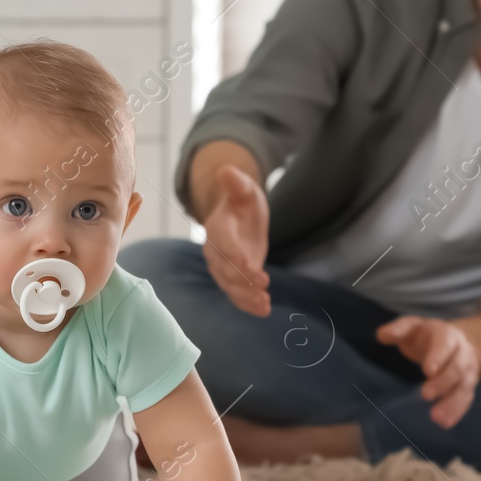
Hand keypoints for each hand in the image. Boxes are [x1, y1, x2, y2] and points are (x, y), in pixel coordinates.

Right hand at [201, 164, 271, 315]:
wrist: (238, 218)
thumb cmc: (242, 202)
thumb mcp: (244, 190)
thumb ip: (236, 183)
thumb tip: (226, 170)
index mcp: (218, 228)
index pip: (223, 243)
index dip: (233, 254)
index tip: (248, 263)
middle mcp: (215, 251)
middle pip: (225, 269)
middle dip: (242, 279)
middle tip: (263, 284)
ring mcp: (222, 268)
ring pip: (230, 286)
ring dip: (246, 297)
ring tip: (265, 304)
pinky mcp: (233, 280)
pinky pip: (236, 295)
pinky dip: (247, 305)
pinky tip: (265, 311)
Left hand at [376, 316, 480, 427]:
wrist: (453, 342)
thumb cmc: (425, 335)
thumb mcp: (412, 326)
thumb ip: (398, 329)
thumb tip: (381, 335)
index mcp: (447, 335)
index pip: (445, 344)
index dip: (438, 356)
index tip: (428, 371)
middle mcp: (462, 352)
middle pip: (457, 367)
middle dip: (443, 382)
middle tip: (425, 395)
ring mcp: (468, 370)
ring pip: (464, 386)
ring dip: (452, 403)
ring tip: (438, 419)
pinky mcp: (467, 386)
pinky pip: (465, 399)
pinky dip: (457, 411)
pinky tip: (445, 423)